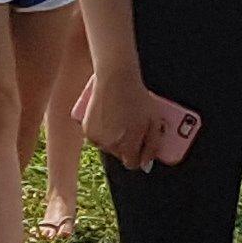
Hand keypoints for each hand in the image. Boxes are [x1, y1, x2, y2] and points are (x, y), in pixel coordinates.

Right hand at [83, 71, 200, 169]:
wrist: (115, 78)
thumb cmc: (137, 98)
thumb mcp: (154, 122)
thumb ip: (152, 146)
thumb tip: (145, 163)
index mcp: (127, 146)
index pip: (132, 163)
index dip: (139, 156)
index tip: (142, 147)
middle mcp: (109, 145)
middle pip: (120, 154)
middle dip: (127, 145)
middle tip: (132, 126)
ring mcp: (96, 138)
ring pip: (108, 147)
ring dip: (115, 139)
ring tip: (121, 119)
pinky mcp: (87, 130)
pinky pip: (98, 138)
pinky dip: (103, 132)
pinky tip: (110, 118)